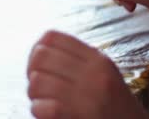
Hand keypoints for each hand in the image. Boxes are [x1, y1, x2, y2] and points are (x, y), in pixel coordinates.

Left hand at [27, 31, 148, 118]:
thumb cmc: (116, 106)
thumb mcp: (106, 73)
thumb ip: (79, 58)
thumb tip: (41, 48)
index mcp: (97, 59)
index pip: (52, 37)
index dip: (37, 49)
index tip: (39, 64)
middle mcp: (92, 74)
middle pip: (41, 56)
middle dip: (32, 71)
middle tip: (39, 85)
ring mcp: (85, 97)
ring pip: (37, 81)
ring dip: (34, 93)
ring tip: (43, 100)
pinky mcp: (76, 116)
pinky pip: (41, 106)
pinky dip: (38, 109)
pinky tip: (46, 112)